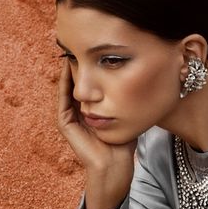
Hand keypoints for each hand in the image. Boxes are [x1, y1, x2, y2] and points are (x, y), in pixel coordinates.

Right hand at [57, 59, 135, 208]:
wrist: (115, 167)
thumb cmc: (124, 145)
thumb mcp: (126, 114)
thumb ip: (128, 98)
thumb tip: (145, 79)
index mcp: (89, 110)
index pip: (86, 83)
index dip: (89, 67)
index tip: (93, 48)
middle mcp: (77, 111)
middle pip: (75, 82)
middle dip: (77, 64)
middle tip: (78, 41)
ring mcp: (69, 117)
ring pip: (67, 87)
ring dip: (68, 69)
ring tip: (71, 49)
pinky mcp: (65, 123)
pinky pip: (63, 98)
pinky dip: (64, 83)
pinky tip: (68, 68)